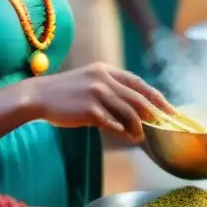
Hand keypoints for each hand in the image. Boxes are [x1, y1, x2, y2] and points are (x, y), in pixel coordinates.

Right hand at [32, 62, 174, 142]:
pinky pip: (113, 123)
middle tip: (164, 125)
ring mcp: (97, 93)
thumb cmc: (64, 92)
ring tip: (139, 137)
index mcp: (106, 70)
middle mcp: (104, 79)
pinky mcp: (89, 110)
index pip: (138, 83)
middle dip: (154, 113)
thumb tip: (134, 106)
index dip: (156, 96)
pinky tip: (125, 136)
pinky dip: (121, 131)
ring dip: (137, 127)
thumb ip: (110, 88)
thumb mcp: (89, 80)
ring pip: (128, 112)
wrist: (37, 96)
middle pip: (138, 98)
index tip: (169, 108)